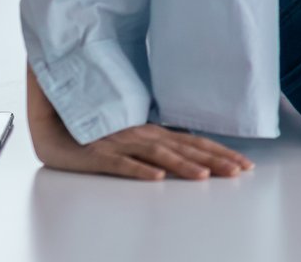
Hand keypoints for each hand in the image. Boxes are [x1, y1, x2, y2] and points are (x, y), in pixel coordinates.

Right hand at [26, 67, 252, 180]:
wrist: (55, 124)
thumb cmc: (96, 131)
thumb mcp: (133, 136)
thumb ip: (159, 141)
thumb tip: (190, 149)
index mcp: (153, 131)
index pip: (193, 142)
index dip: (219, 152)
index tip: (244, 163)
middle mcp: (142, 135)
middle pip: (184, 148)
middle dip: (214, 160)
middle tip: (240, 171)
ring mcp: (121, 143)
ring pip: (158, 155)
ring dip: (183, 166)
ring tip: (205, 177)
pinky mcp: (97, 155)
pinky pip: (121, 164)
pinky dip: (139, 170)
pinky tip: (156, 177)